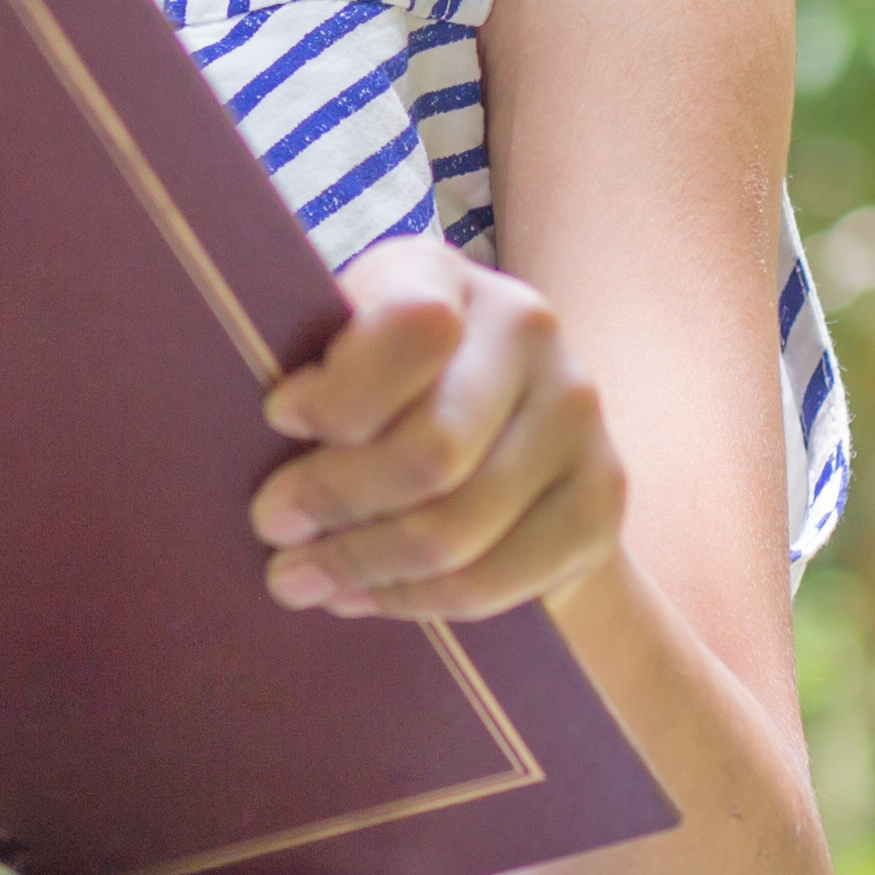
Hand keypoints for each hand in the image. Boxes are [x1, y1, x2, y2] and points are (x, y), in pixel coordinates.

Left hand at [249, 237, 630, 623]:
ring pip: (456, 529)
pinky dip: (414, 599)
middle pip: (431, 451)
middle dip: (335, 500)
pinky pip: (494, 579)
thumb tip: (273, 467)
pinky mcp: (601, 498)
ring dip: (361, 565)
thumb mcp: (339, 347)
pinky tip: (366, 595)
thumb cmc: (380, 381)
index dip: (341, 391)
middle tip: (273, 528)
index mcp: (443, 275)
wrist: (507, 429)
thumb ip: (312, 378)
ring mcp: (578, 414)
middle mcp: (528, 330)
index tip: (279, 420)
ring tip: (300, 577)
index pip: (411, 328)